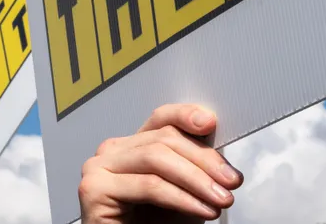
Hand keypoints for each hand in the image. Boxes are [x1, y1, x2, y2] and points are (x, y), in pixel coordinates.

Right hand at [78, 104, 242, 223]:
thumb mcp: (182, 190)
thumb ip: (192, 164)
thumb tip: (218, 147)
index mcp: (130, 146)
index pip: (160, 119)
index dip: (185, 115)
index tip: (211, 123)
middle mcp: (110, 151)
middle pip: (163, 139)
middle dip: (204, 159)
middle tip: (231, 180)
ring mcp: (98, 168)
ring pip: (156, 158)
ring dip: (197, 179)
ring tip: (221, 198)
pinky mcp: (94, 189)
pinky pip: (148, 185)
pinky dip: (181, 198)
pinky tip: (202, 209)